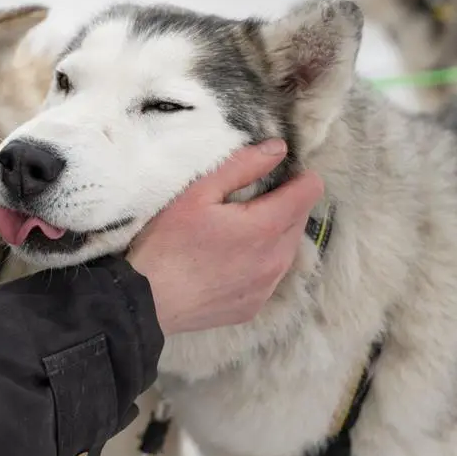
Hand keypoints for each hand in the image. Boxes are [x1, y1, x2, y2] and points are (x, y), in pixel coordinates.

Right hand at [126, 139, 324, 335]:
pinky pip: (269, 277)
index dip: (296, 177)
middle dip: (283, 205)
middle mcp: (277, 259)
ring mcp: (266, 287)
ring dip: (272, 236)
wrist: (146, 301)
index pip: (310, 191)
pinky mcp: (253, 306)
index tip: (274, 176)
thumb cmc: (167, 243)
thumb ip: (242, 166)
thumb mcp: (197, 192)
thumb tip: (278, 149)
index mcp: (267, 226)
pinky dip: (258, 264)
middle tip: (244, 204)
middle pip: (300, 220)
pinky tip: (227, 263)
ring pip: (287, 250)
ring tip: (235, 234)